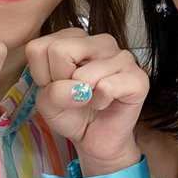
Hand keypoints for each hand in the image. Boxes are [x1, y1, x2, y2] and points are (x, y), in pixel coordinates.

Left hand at [27, 28, 146, 175]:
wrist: (97, 139)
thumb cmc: (73, 114)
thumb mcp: (47, 103)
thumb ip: (50, 91)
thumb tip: (77, 88)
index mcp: (75, 38)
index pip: (39, 47)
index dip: (42, 76)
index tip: (57, 86)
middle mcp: (100, 41)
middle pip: (58, 51)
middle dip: (60, 83)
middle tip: (74, 93)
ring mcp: (122, 56)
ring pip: (82, 74)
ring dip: (81, 97)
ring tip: (91, 99)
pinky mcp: (138, 77)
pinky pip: (106, 87)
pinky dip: (100, 103)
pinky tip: (105, 103)